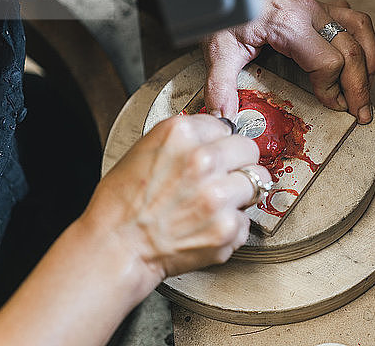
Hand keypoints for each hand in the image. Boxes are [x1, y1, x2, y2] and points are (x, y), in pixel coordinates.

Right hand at [86, 114, 270, 279]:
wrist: (116, 248)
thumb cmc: (122, 205)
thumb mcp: (144, 150)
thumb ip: (184, 139)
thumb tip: (215, 134)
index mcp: (180, 134)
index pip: (224, 126)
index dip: (218, 142)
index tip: (214, 153)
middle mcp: (203, 160)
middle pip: (249, 149)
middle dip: (239, 162)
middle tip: (224, 176)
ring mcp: (218, 196)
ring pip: (258, 181)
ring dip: (241, 192)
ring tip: (218, 202)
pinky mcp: (228, 228)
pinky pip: (247, 219)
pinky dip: (232, 225)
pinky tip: (208, 225)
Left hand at [202, 0, 374, 123]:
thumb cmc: (231, 11)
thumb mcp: (220, 49)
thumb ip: (220, 86)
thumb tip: (224, 117)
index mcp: (289, 25)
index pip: (327, 62)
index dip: (332, 89)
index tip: (330, 105)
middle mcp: (310, 14)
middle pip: (351, 51)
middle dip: (359, 87)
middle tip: (360, 112)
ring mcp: (318, 8)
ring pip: (360, 31)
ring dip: (369, 62)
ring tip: (367, 88)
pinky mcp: (320, 8)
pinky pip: (354, 19)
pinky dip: (364, 41)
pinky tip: (363, 58)